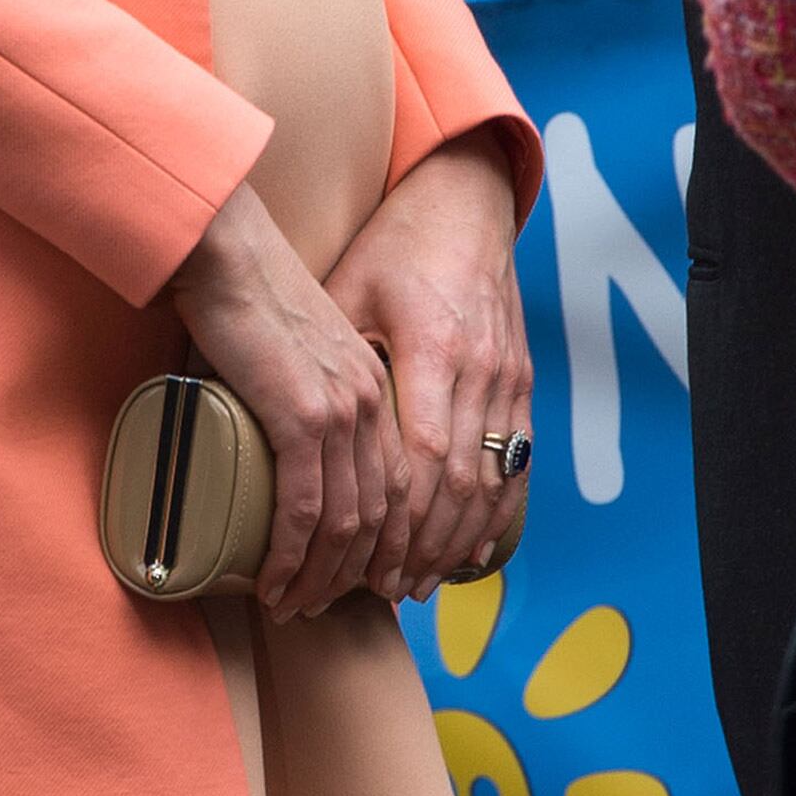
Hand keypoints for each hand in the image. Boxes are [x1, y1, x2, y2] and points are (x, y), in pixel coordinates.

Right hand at [171, 178, 410, 618]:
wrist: (222, 249)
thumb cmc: (239, 292)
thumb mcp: (293, 348)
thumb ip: (301, 390)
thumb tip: (273, 433)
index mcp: (374, 386)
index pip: (396, 486)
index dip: (382, 543)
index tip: (357, 580)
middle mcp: (370, 403)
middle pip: (379, 515)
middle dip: (353, 574)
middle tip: (319, 608)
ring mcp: (340, 411)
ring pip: (345, 523)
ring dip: (319, 577)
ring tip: (291, 606)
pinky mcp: (302, 417)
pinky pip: (304, 508)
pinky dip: (290, 554)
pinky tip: (272, 580)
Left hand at [325, 128, 527, 599]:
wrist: (464, 203)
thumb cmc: (393, 245)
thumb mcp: (349, 288)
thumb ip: (330, 356)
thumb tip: (273, 422)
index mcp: (432, 345)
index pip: (419, 456)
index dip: (391, 519)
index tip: (357, 559)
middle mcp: (480, 368)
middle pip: (455, 484)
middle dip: (417, 547)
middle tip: (376, 591)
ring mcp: (508, 378)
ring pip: (490, 483)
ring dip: (454, 542)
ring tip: (413, 585)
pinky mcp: (522, 383)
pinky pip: (517, 465)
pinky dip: (494, 515)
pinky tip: (468, 552)